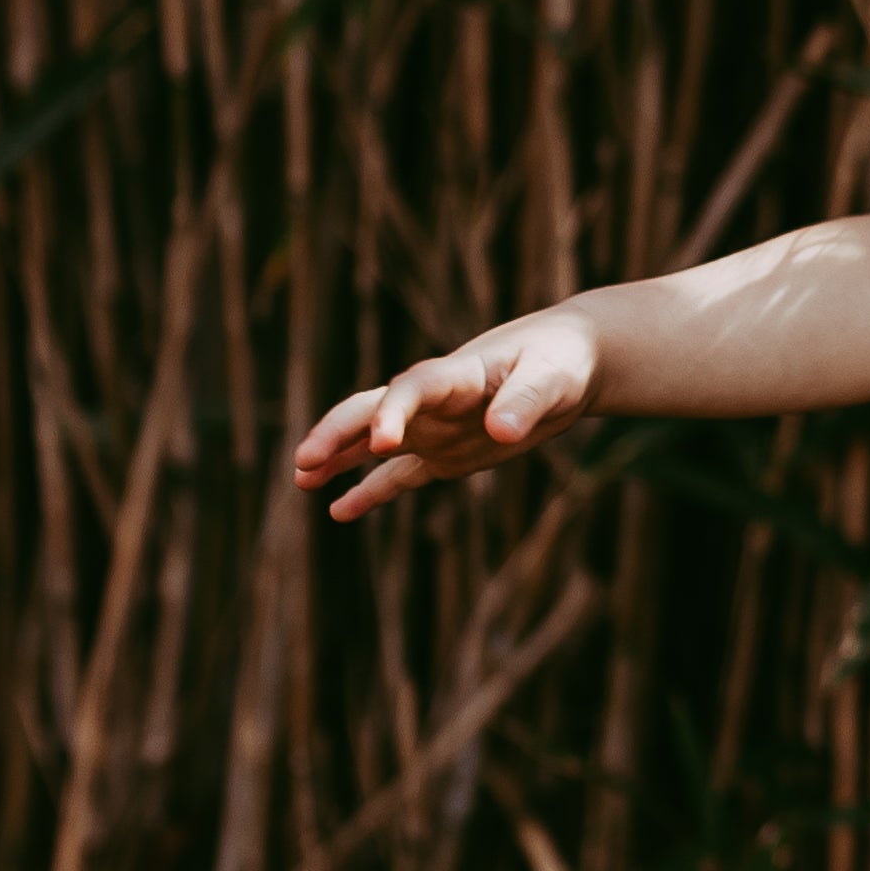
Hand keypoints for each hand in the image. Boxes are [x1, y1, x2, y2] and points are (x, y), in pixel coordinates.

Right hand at [293, 310, 600, 520]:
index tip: (379, 444)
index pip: (413, 389)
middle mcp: (434, 402)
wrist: (568, 360)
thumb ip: (528, 401)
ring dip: (338, 458)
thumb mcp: (553, 378)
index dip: (392, 412)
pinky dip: (371, 492)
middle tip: (304, 461)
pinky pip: (400, 476)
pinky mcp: (446, 455)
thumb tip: (501, 431)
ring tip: (301, 479)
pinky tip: (338, 510)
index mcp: (457, 374)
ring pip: (373, 444)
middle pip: (373, 410)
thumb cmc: (562, 360)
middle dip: (338, 434)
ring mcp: (435, 429)